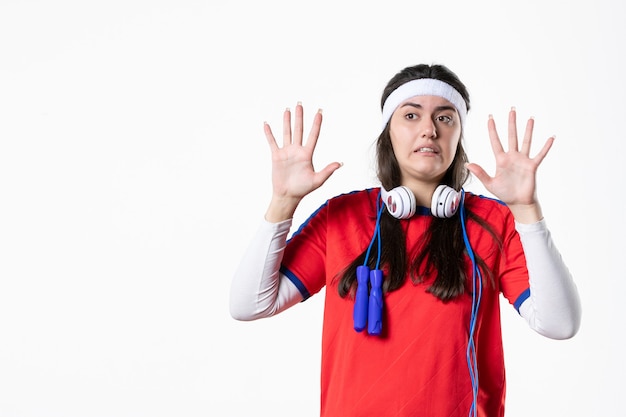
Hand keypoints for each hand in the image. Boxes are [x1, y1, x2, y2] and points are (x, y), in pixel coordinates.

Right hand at [263, 102, 341, 221]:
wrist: (288, 196)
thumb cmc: (303, 189)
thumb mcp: (317, 180)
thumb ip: (328, 171)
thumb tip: (340, 163)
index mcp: (307, 154)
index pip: (313, 135)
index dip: (316, 124)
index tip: (319, 112)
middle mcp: (297, 150)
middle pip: (299, 130)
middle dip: (300, 117)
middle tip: (300, 103)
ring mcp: (286, 152)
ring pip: (287, 133)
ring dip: (286, 121)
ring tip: (287, 109)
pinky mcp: (276, 156)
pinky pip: (272, 142)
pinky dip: (269, 133)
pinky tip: (266, 124)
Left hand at [466, 107, 553, 222]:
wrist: (518, 202)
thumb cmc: (504, 193)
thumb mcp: (490, 183)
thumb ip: (480, 173)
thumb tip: (468, 164)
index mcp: (501, 160)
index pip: (495, 141)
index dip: (492, 130)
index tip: (490, 117)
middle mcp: (512, 157)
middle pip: (511, 136)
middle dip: (511, 123)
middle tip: (512, 109)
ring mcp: (523, 160)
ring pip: (526, 142)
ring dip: (528, 130)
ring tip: (530, 118)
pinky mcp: (532, 166)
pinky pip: (540, 155)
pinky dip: (545, 147)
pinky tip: (551, 138)